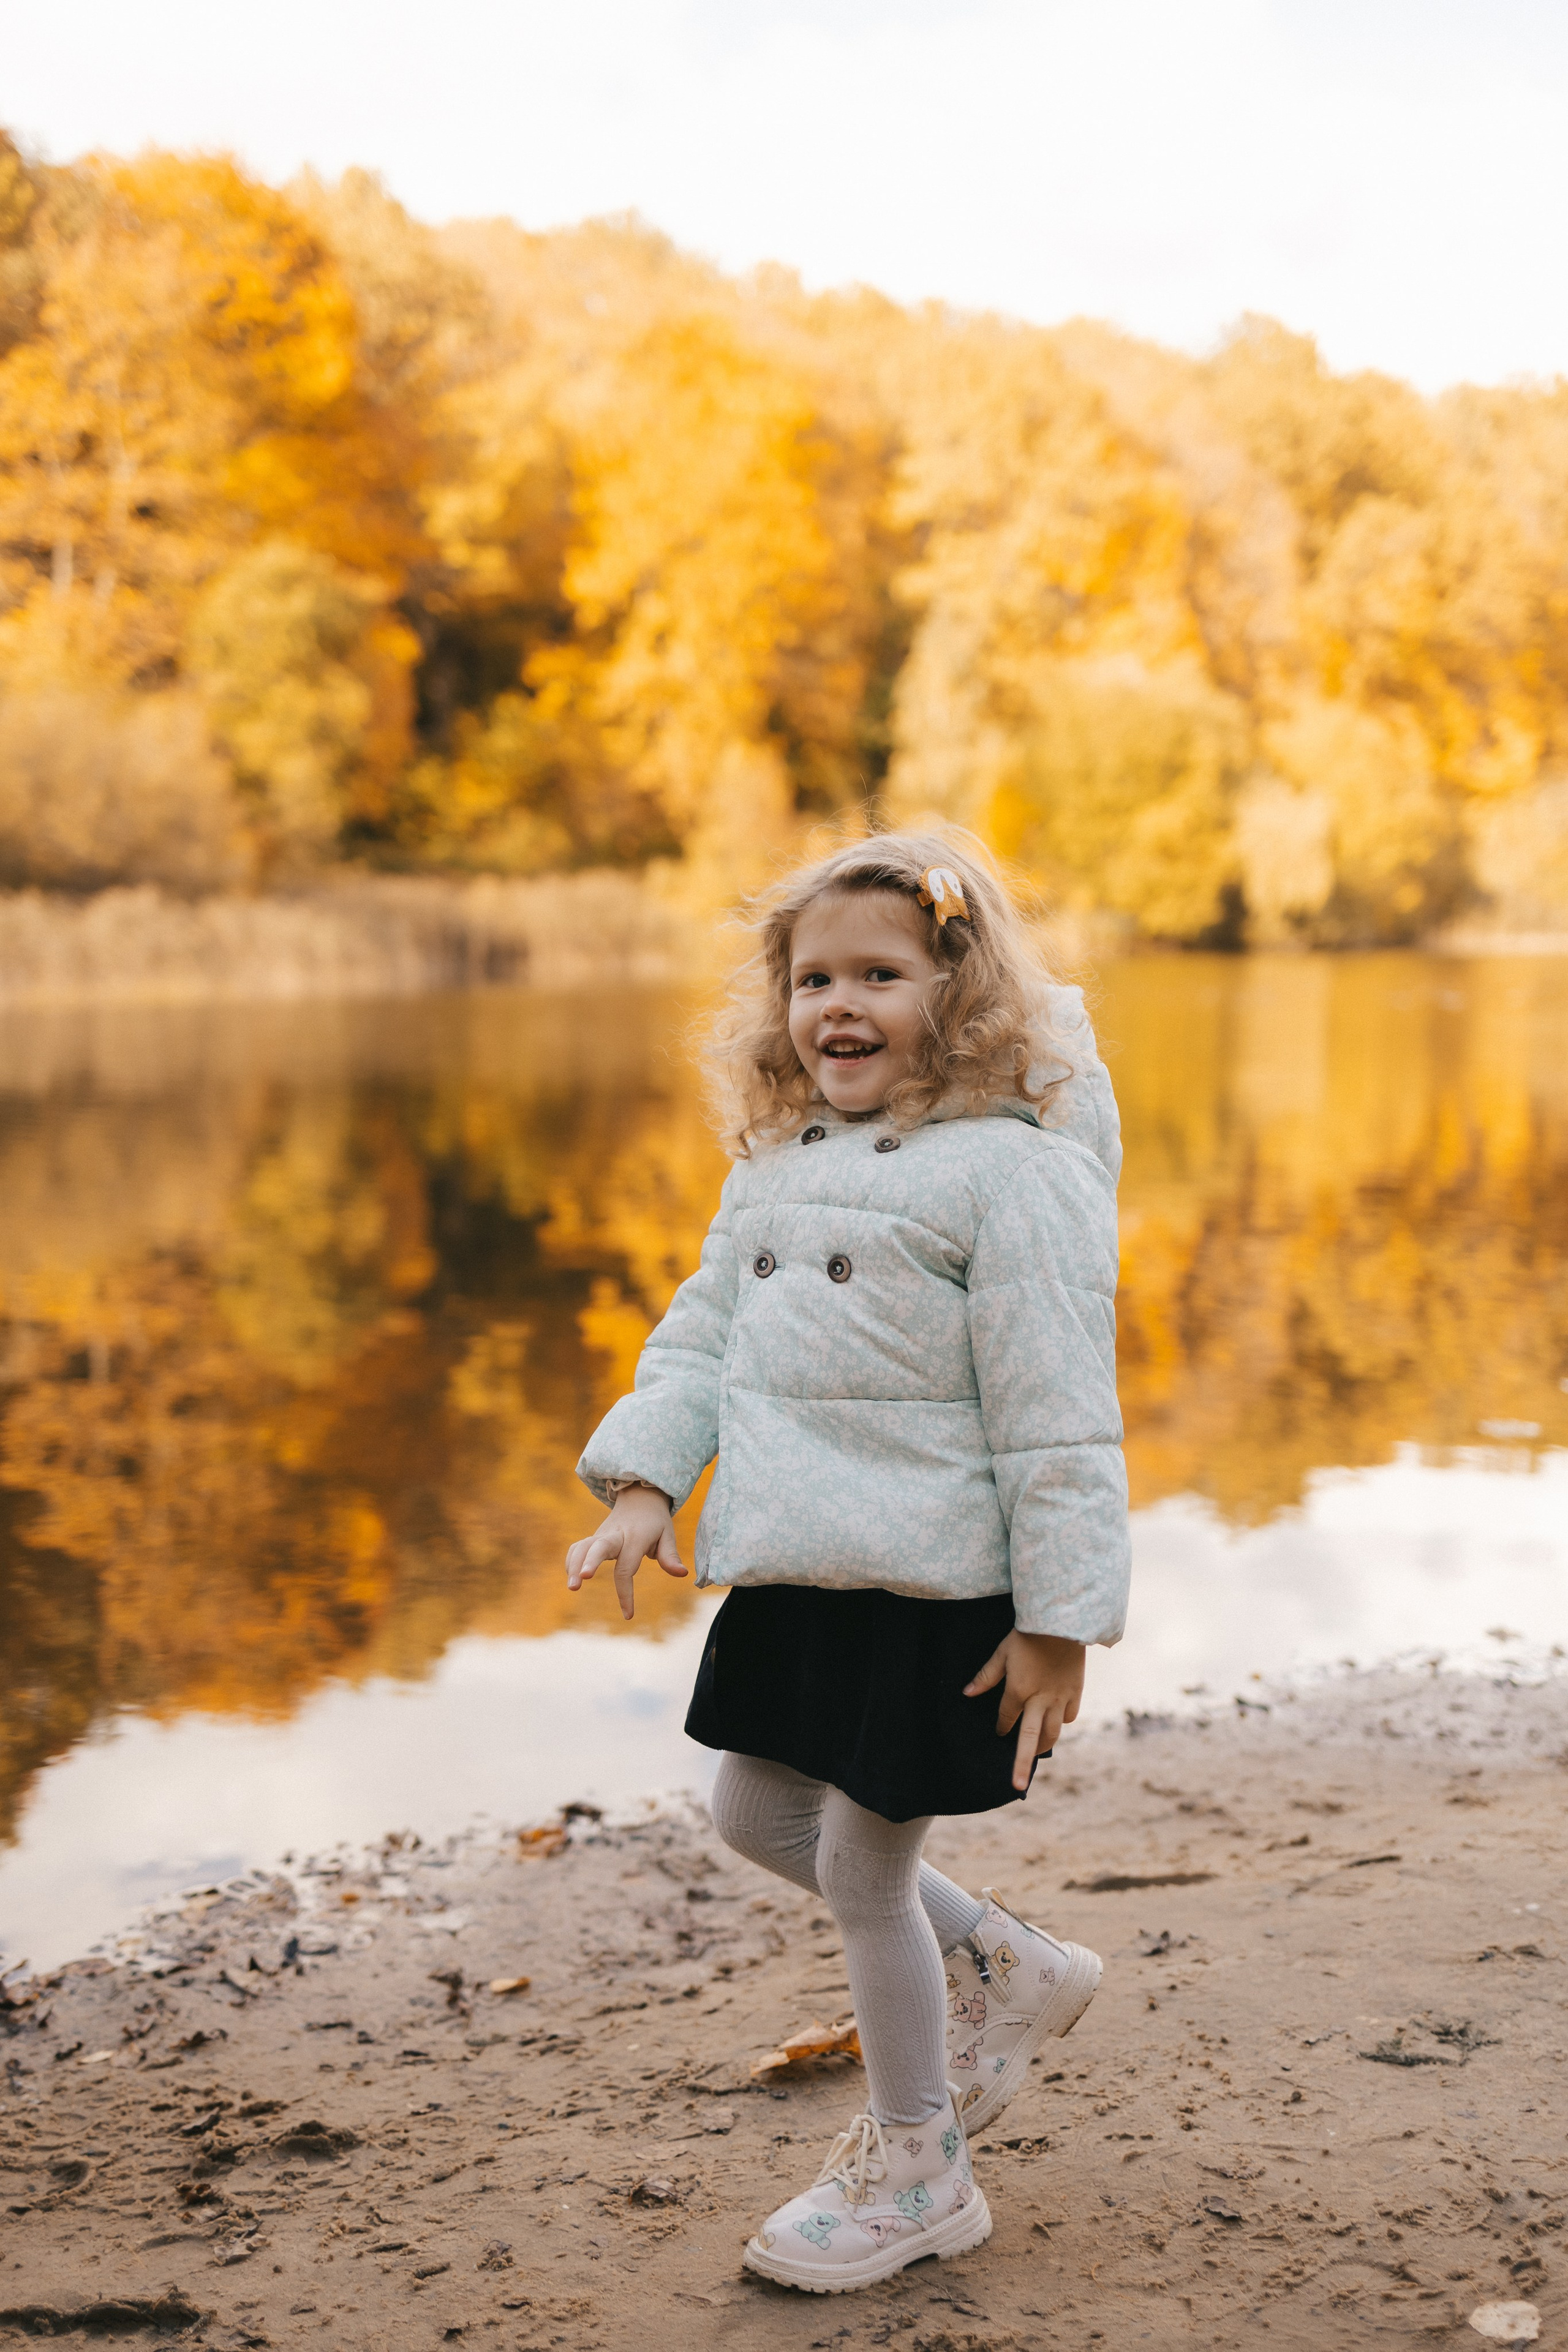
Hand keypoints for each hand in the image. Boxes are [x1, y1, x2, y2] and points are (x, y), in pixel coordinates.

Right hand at [565, 1484, 684, 1620]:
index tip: (628, 1615)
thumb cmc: (655, 1521)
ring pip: (582, 1546)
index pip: (627, 1567)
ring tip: (572, 1587)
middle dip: (589, 1562)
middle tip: (582, 1580)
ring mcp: (601, 1534)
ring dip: (574, 1565)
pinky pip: (577, 1547)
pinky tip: (571, 1577)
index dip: (626, 1593)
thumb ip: (670, 1555)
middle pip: (599, 1547)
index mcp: (636, 1537)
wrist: (639, 1497)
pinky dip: (571, 1561)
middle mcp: (615, 1534)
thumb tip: (682, 1574)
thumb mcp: (667, 1534)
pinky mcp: (593, 1537)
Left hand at [965, 1631, 1085, 1792]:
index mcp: (1019, 1691)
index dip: (1001, 1727)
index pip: (1006, 1719)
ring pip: (1053, 1731)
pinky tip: (1057, 1723)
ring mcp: (1060, 1698)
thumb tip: (966, 1694)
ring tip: (1037, 1754)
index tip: (998, 1732)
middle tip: (1017, 1785)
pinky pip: (1070, 1715)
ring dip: (1044, 1745)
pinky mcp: (1076, 1692)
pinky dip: (1063, 1722)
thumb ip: (986, 1677)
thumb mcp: (1002, 1653)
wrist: (1062, 1621)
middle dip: (1021, 1764)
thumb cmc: (1028, 1635)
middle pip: (1030, 1739)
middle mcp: (1040, 1700)